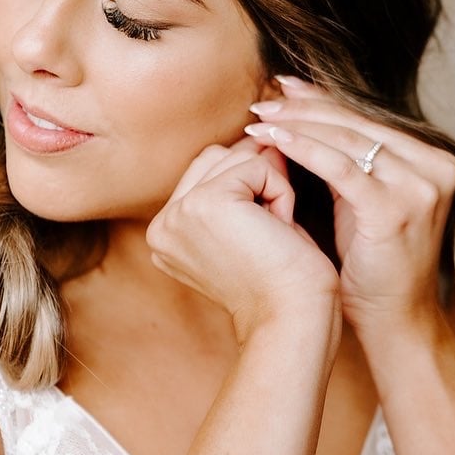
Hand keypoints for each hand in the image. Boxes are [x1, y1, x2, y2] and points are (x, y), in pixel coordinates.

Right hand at [146, 136, 340, 339]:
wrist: (294, 316)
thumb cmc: (285, 279)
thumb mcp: (254, 224)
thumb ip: (243, 183)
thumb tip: (260, 137)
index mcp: (166, 233)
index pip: (208, 171)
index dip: (251, 185)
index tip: (266, 231)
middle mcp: (161, 224)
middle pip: (217, 157)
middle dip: (258, 181)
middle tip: (272, 232)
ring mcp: (178, 213)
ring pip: (235, 158)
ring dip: (270, 186)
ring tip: (274, 231)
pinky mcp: (205, 203)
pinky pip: (255, 166)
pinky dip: (280, 192)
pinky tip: (279, 229)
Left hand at [246, 76, 454, 335]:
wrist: (396, 319)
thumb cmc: (375, 264)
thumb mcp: (368, 200)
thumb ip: (353, 161)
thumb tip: (306, 116)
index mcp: (434, 158)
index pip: (370, 118)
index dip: (324, 100)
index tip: (284, 88)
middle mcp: (436, 166)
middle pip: (359, 123)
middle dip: (305, 109)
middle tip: (262, 101)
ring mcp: (421, 186)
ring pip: (348, 140)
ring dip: (298, 125)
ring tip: (259, 120)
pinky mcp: (396, 207)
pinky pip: (341, 168)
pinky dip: (303, 150)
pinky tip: (273, 142)